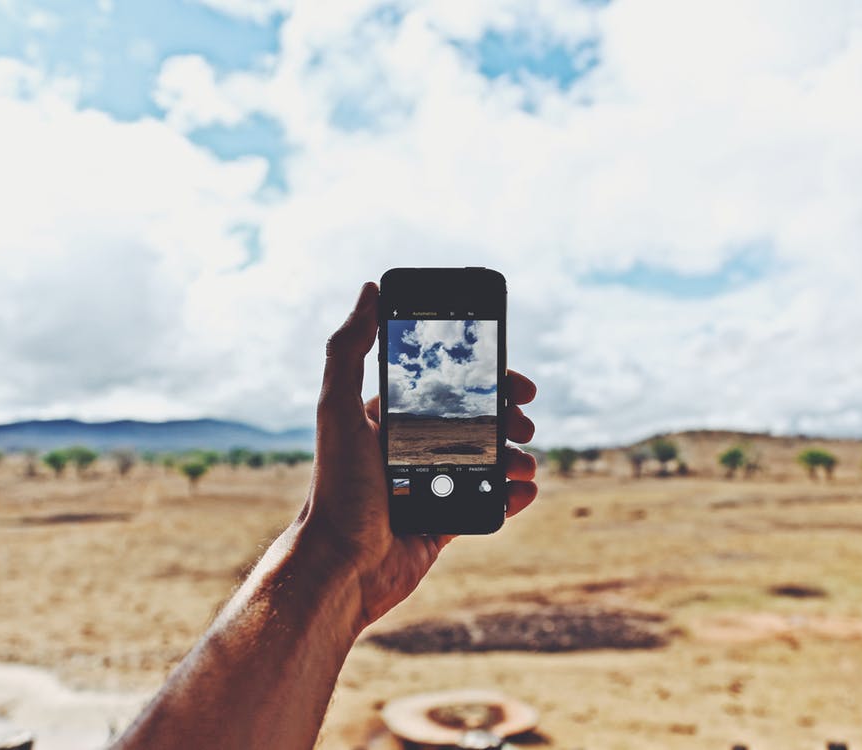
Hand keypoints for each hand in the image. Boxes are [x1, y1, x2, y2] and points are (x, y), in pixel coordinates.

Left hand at [298, 282, 537, 632]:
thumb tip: (370, 289)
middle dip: (508, 419)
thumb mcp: (337, 410)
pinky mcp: (443, 526)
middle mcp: (410, 450)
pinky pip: (488, 506)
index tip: (518, 381)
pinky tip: (524, 492)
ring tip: (523, 463)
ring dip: (516, 458)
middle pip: (476, 423)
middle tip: (525, 423)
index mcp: (388, 421)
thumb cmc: (336, 489)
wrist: (342, 568)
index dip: (486, 380)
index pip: (445, 389)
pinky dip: (512, 497)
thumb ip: (349, 350)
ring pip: (488, 463)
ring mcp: (430, 488)